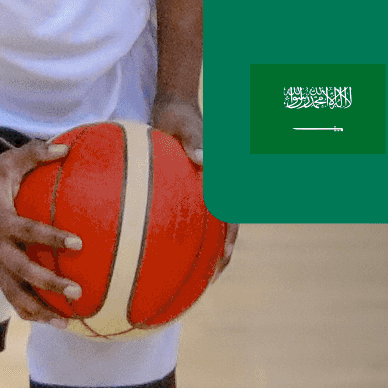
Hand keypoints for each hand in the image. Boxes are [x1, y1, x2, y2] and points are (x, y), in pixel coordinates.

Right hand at [0, 139, 81, 326]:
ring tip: (66, 322)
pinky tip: (54, 318)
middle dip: (48, 285)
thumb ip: (36, 154)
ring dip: (39, 309)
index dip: (51, 238)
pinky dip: (29, 308)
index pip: (27, 231)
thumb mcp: (9, 161)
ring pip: (12, 293)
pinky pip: (9, 294)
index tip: (78, 243)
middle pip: (20, 272)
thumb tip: (68, 147)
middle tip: (77, 291)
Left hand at [150, 96, 236, 279]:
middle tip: (208, 280)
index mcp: (222, 179)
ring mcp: (202, 190)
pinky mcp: (187, 189)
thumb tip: (203, 160)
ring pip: (205, 226)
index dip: (230, 239)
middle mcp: (216, 188)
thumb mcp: (186, 125)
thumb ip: (194, 140)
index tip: (225, 258)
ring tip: (188, 275)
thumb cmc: (180, 116)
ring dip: (201, 249)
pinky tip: (157, 247)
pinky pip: (183, 214)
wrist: (175, 107)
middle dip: (218, 254)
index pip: (231, 216)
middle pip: (222, 229)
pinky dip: (176, 231)